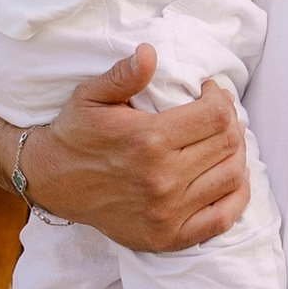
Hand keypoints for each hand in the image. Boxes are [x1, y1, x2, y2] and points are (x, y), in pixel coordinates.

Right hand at [19, 50, 247, 251]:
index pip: (216, 116)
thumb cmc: (75, 134)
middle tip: (216, 115)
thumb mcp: (90, 96)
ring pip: (232, 177)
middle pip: (228, 144)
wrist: (50, 181)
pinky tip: (228, 177)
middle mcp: (162, 178)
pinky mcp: (168, 236)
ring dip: (235, 154)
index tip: (209, 92)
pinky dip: (236, 196)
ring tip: (221, 142)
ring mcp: (168, 211)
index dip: (221, 99)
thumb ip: (123, 75)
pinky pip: (223, 218)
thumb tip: (149, 52)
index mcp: (148, 140)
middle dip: (230, 122)